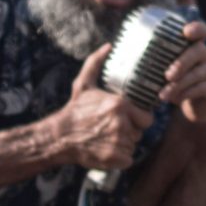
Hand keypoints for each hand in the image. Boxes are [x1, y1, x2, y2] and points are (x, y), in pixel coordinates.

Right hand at [59, 44, 153, 169]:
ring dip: (123, 145)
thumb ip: (96, 63)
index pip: (147, 118)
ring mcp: (118, 142)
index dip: (138, 120)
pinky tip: (106, 150)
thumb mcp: (84, 84)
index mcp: (120, 105)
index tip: (128, 119)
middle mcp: (121, 123)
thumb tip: (108, 46)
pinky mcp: (114, 158)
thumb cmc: (74, 110)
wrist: (58, 136)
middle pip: (139, 133)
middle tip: (111, 129)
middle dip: (128, 132)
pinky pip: (127, 159)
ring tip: (105, 138)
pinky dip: (119, 158)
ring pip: (132, 146)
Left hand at [159, 20, 205, 122]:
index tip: (186, 32)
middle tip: (167, 76)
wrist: (196, 105)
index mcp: (192, 46)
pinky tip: (176, 99)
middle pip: (198, 50)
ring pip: (198, 73)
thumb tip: (129, 58)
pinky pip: (203, 87)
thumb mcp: (166, 72)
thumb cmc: (176, 84)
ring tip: (163, 95)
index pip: (200, 31)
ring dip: (179, 84)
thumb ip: (156, 63)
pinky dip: (187, 93)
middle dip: (181, 63)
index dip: (196, 28)